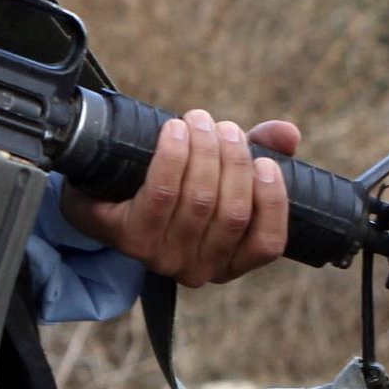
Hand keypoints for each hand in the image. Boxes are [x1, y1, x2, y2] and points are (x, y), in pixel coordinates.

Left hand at [60, 110, 299, 288]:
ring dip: (203, 151)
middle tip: (224, 127)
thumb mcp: (218, 171)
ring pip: (198, 201)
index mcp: (229, 260)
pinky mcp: (129, 238)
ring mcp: (162, 257)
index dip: (272, 201)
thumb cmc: (170, 184)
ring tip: (199, 120)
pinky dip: (173, 156)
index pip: (268, 244)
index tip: (265, 162)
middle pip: (231, 212)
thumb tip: (288, 134)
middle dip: (233, 160)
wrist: (100, 193)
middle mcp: (198, 268)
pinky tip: (174, 130)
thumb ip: (257, 152)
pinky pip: (161, 193)